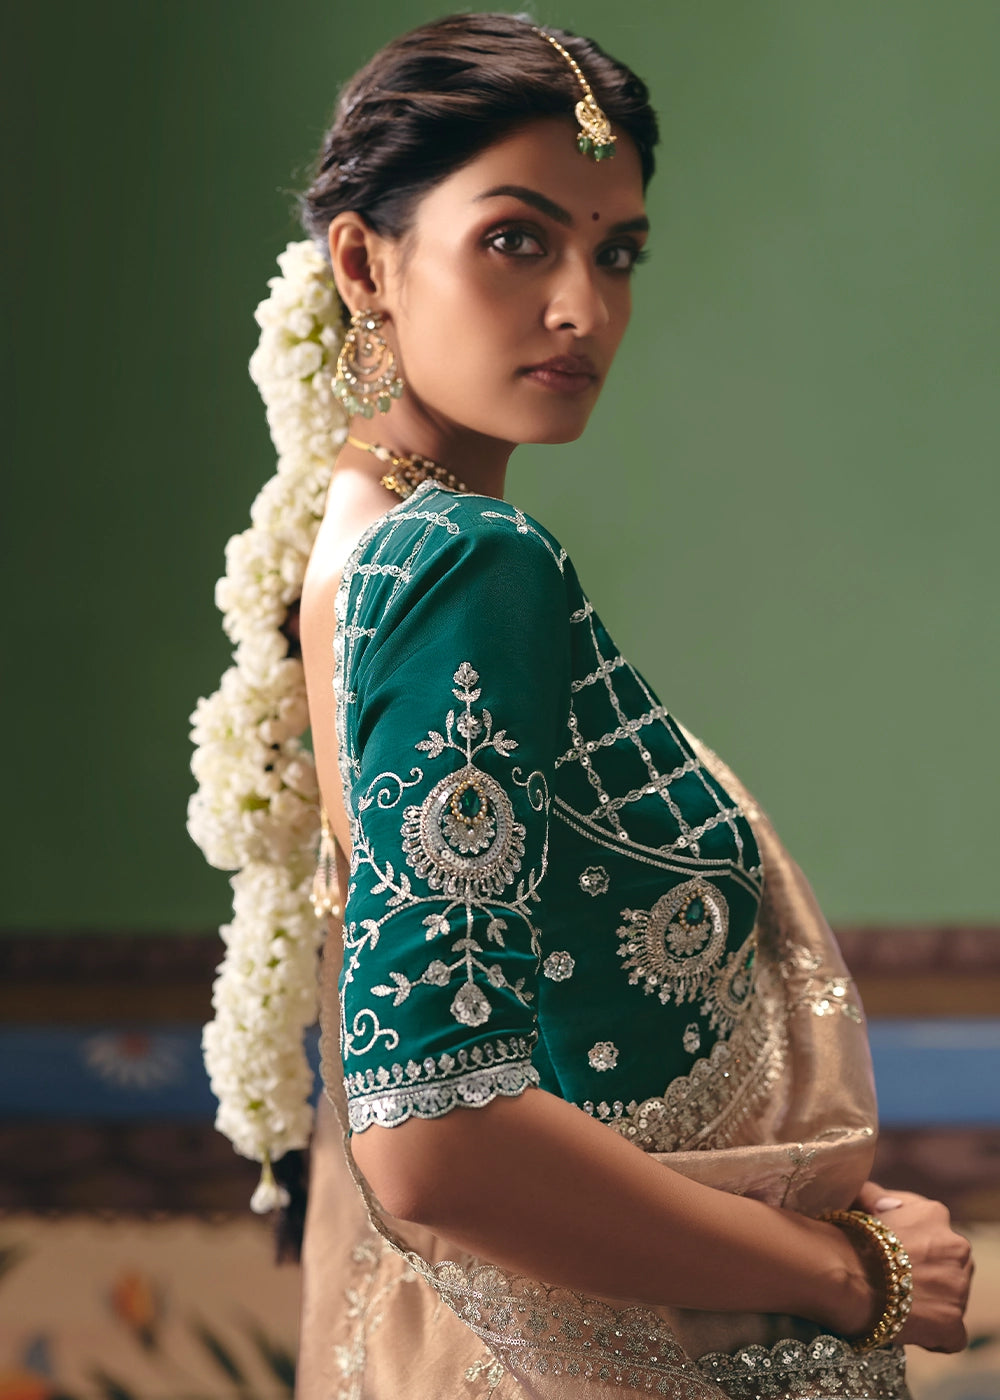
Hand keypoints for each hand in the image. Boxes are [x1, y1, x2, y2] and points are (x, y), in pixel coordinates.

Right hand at [853, 1181, 972, 1352]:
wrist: (841, 1274)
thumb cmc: (846, 1236)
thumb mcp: (862, 1203)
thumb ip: (878, 1198)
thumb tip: (884, 1203)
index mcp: (934, 1214)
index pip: (930, 1229)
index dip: (910, 1243)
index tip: (889, 1253)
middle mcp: (956, 1246)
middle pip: (947, 1263)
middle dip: (927, 1272)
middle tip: (894, 1280)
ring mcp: (958, 1287)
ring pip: (952, 1297)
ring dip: (930, 1301)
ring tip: (897, 1304)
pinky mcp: (952, 1323)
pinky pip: (950, 1334)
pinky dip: (933, 1335)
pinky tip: (908, 1328)